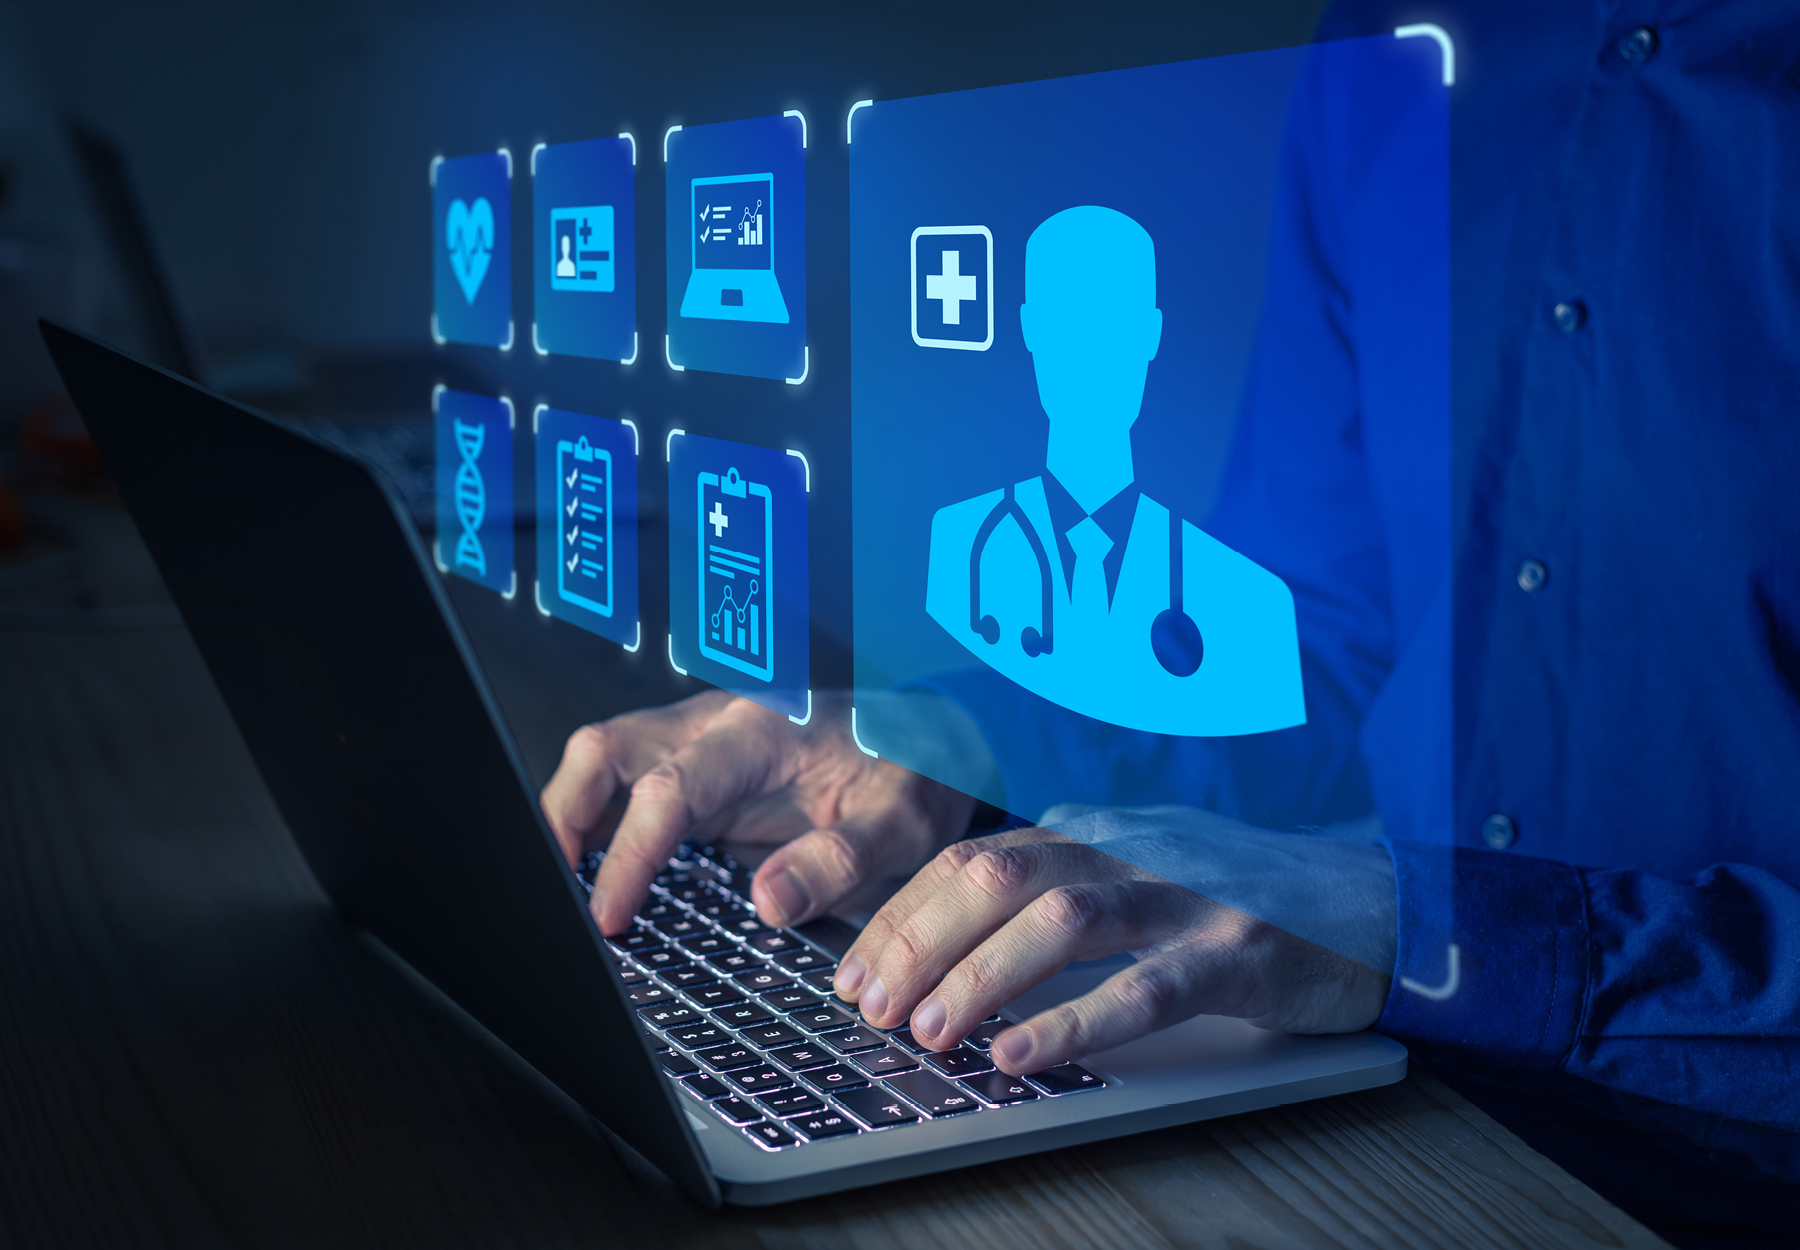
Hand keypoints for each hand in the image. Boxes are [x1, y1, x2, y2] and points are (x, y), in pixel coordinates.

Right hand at [540, 691, 974, 933]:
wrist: (932, 739)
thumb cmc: (916, 770)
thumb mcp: (904, 823)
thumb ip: (840, 860)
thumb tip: (767, 901)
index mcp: (761, 735)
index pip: (670, 787)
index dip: (629, 853)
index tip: (610, 914)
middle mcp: (717, 730)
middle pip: (605, 750)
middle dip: (562, 816)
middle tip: (553, 894)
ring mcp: (701, 748)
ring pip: (604, 762)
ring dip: (572, 819)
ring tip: (567, 893)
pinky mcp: (700, 774)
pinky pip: (629, 790)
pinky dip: (601, 827)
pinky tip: (600, 878)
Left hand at [831, 825, 1392, 1074]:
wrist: (1374, 898)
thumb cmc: (1236, 894)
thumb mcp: (1136, 868)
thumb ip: (1059, 886)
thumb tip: (948, 934)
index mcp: (1096, 829)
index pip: (972, 860)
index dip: (903, 916)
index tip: (854, 971)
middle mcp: (1131, 848)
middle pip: (1001, 877)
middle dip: (921, 942)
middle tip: (872, 1007)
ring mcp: (1188, 895)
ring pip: (1065, 920)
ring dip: (985, 977)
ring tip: (933, 1033)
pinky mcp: (1241, 950)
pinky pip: (1150, 985)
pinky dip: (1079, 1021)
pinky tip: (1026, 1055)